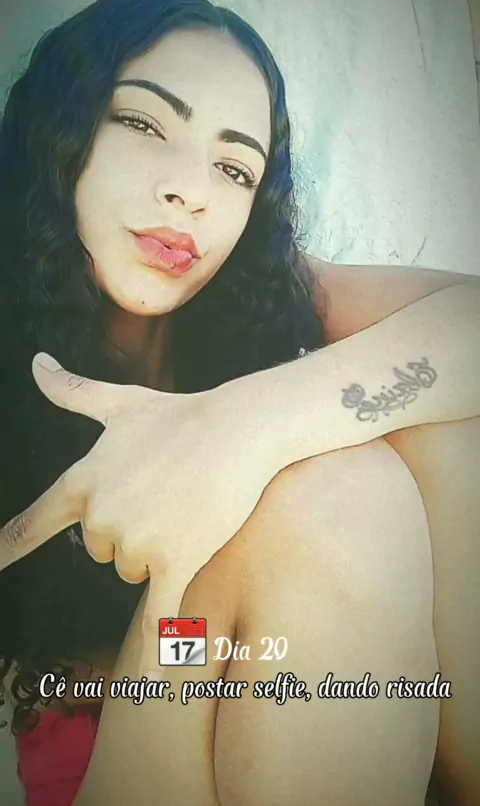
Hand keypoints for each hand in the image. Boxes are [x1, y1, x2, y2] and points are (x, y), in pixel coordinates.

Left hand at [0, 353, 282, 674]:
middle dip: (126, 532)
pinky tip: (159, 682)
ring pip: (132, 571)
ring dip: (155, 552)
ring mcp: (137, 542)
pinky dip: (161, 648)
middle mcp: (101, 517)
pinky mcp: (174, 562)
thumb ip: (71, 390)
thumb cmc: (179, 414)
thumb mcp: (119, 401)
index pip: (31, 525)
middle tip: (163, 494)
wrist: (237, 428)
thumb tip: (36, 361)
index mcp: (83, 483)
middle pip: (101, 551)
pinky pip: (160, 614)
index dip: (2, 551)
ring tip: (184, 509)